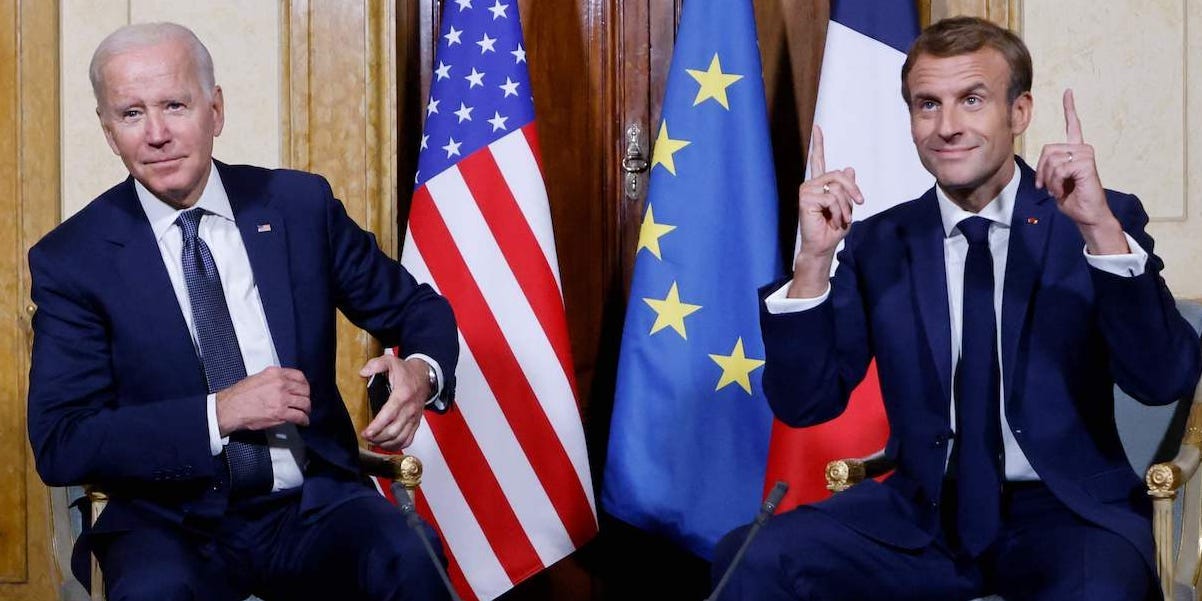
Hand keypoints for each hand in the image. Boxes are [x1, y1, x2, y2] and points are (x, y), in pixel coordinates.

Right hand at [215, 366, 310, 435]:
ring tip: (305, 413)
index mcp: (275, 373)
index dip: (304, 384)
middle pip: (304, 390)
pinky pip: (299, 416)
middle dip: (306, 397)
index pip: (299, 376)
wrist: (230, 409)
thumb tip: (283, 384)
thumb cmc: (239, 395)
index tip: (304, 389)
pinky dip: (304, 420)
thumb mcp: (257, 378)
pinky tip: (303, 422)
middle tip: (305, 402)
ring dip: (306, 409)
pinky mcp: (280, 413)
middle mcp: (280, 384)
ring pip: (304, 403)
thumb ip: (273, 379)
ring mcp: (282, 399)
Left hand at [360, 355, 430, 449]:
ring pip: (400, 438)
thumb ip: (376, 364)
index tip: (366, 432)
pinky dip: (397, 446)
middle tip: (366, 437)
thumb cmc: (407, 372)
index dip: (377, 426)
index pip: (389, 415)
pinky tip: (386, 444)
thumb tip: (363, 373)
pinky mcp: (416, 423)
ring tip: (373, 441)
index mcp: (402, 395)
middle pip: (394, 430)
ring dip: (385, 443)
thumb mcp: (391, 361)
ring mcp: (414, 418)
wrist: (425, 376)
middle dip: (378, 437)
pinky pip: (408, 439)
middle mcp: (410, 409)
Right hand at [790, 125, 863, 296]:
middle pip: (839, 174)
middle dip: (853, 189)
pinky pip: (832, 198)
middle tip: (859, 202)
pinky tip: (834, 220)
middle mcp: (811, 184)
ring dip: (846, 205)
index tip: (817, 127)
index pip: (819, 160)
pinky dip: (839, 211)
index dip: (818, 144)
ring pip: (837, 187)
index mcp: (819, 184)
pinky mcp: (806, 199)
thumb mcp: (847, 206)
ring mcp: (807, 191)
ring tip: (843, 218)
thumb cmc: (833, 229)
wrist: (823, 246)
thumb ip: (847, 188)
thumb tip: (849, 167)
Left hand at [1035, 89, 1127, 253]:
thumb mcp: (1054, 182)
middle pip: (1046, 151)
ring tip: (1060, 190)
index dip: (1070, 108)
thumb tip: (1042, 166)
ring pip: (1051, 161)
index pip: (1073, 125)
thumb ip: (1048, 168)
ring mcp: (1085, 154)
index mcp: (1075, 151)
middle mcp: (1081, 149)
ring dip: (1049, 180)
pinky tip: (1066, 190)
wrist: (1087, 215)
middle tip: (1050, 187)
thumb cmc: (1072, 200)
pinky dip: (1056, 184)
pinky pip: (1058, 170)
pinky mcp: (1086, 162)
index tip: (1069, 91)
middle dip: (1042, 172)